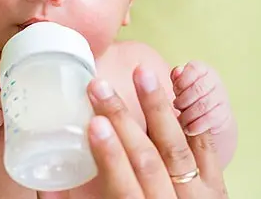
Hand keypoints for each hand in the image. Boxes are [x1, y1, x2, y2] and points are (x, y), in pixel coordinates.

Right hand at [38, 67, 227, 198]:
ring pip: (178, 147)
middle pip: (148, 158)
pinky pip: (207, 148)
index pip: (125, 185)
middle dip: (123, 120)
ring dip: (159, 108)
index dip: (110, 154)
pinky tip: (181, 91)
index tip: (94, 123)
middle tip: (99, 87)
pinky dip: (193, 117)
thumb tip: (45, 187)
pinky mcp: (216, 185)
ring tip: (144, 75)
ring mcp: (200, 194)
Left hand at [171, 61, 231, 135]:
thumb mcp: (180, 86)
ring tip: (181, 119)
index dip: (182, 81)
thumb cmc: (189, 97)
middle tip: (176, 106)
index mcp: (203, 69)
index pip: (194, 68)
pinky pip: (210, 118)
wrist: (208, 118)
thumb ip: (177, 78)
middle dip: (183, 100)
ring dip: (188, 115)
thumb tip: (177, 71)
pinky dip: (196, 125)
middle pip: (198, 88)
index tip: (176, 91)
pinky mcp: (225, 113)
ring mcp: (222, 96)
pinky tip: (188, 129)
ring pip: (203, 105)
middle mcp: (215, 80)